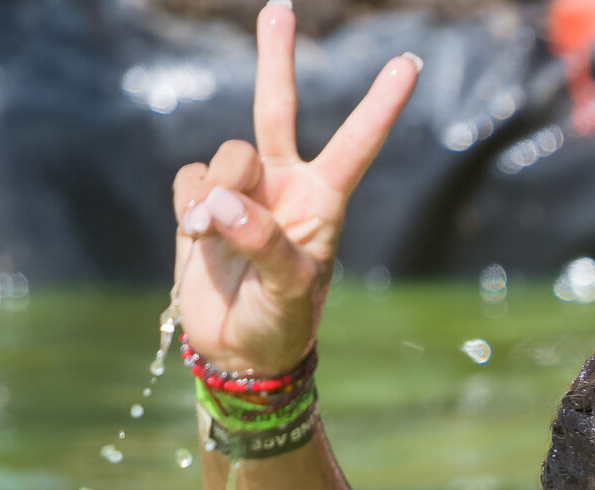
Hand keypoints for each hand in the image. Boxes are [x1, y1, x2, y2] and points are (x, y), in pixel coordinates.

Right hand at [170, 0, 418, 374]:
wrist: (237, 351)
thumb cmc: (280, 324)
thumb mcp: (289, 293)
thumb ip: (264, 244)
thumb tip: (223, 203)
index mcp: (323, 202)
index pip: (355, 145)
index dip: (379, 105)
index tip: (407, 62)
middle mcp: (283, 185)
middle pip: (276, 109)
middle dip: (276, 58)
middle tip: (279, 8)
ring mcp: (240, 190)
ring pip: (226, 153)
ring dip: (219, 189)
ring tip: (214, 235)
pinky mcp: (199, 201)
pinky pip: (189, 178)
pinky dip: (188, 204)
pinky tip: (195, 234)